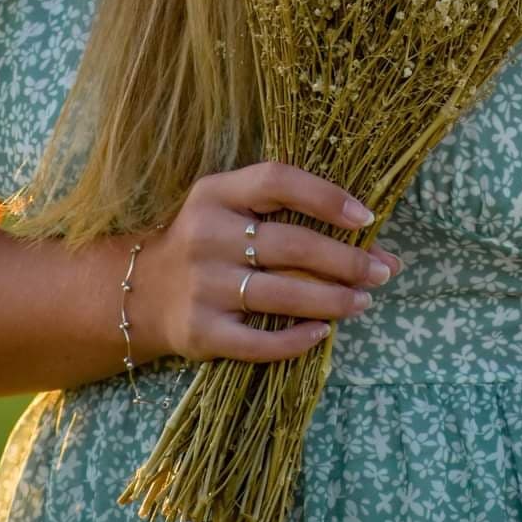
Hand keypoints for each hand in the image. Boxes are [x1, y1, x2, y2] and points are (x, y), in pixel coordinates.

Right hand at [141, 161, 402, 363]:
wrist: (139, 291)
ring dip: (334, 299)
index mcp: (215, 193)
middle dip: (347, 260)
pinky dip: (297, 339)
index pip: (277, 181)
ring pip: (284, 294)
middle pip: (291, 244)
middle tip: (382, 271)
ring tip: (363, 301)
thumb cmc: (208, 243)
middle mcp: (207, 235)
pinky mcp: (201, 331)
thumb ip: (291, 216)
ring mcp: (202, 285)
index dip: (326, 196)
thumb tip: (376, 243)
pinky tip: (321, 332)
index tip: (367, 218)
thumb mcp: (231, 210)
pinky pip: (260, 341)